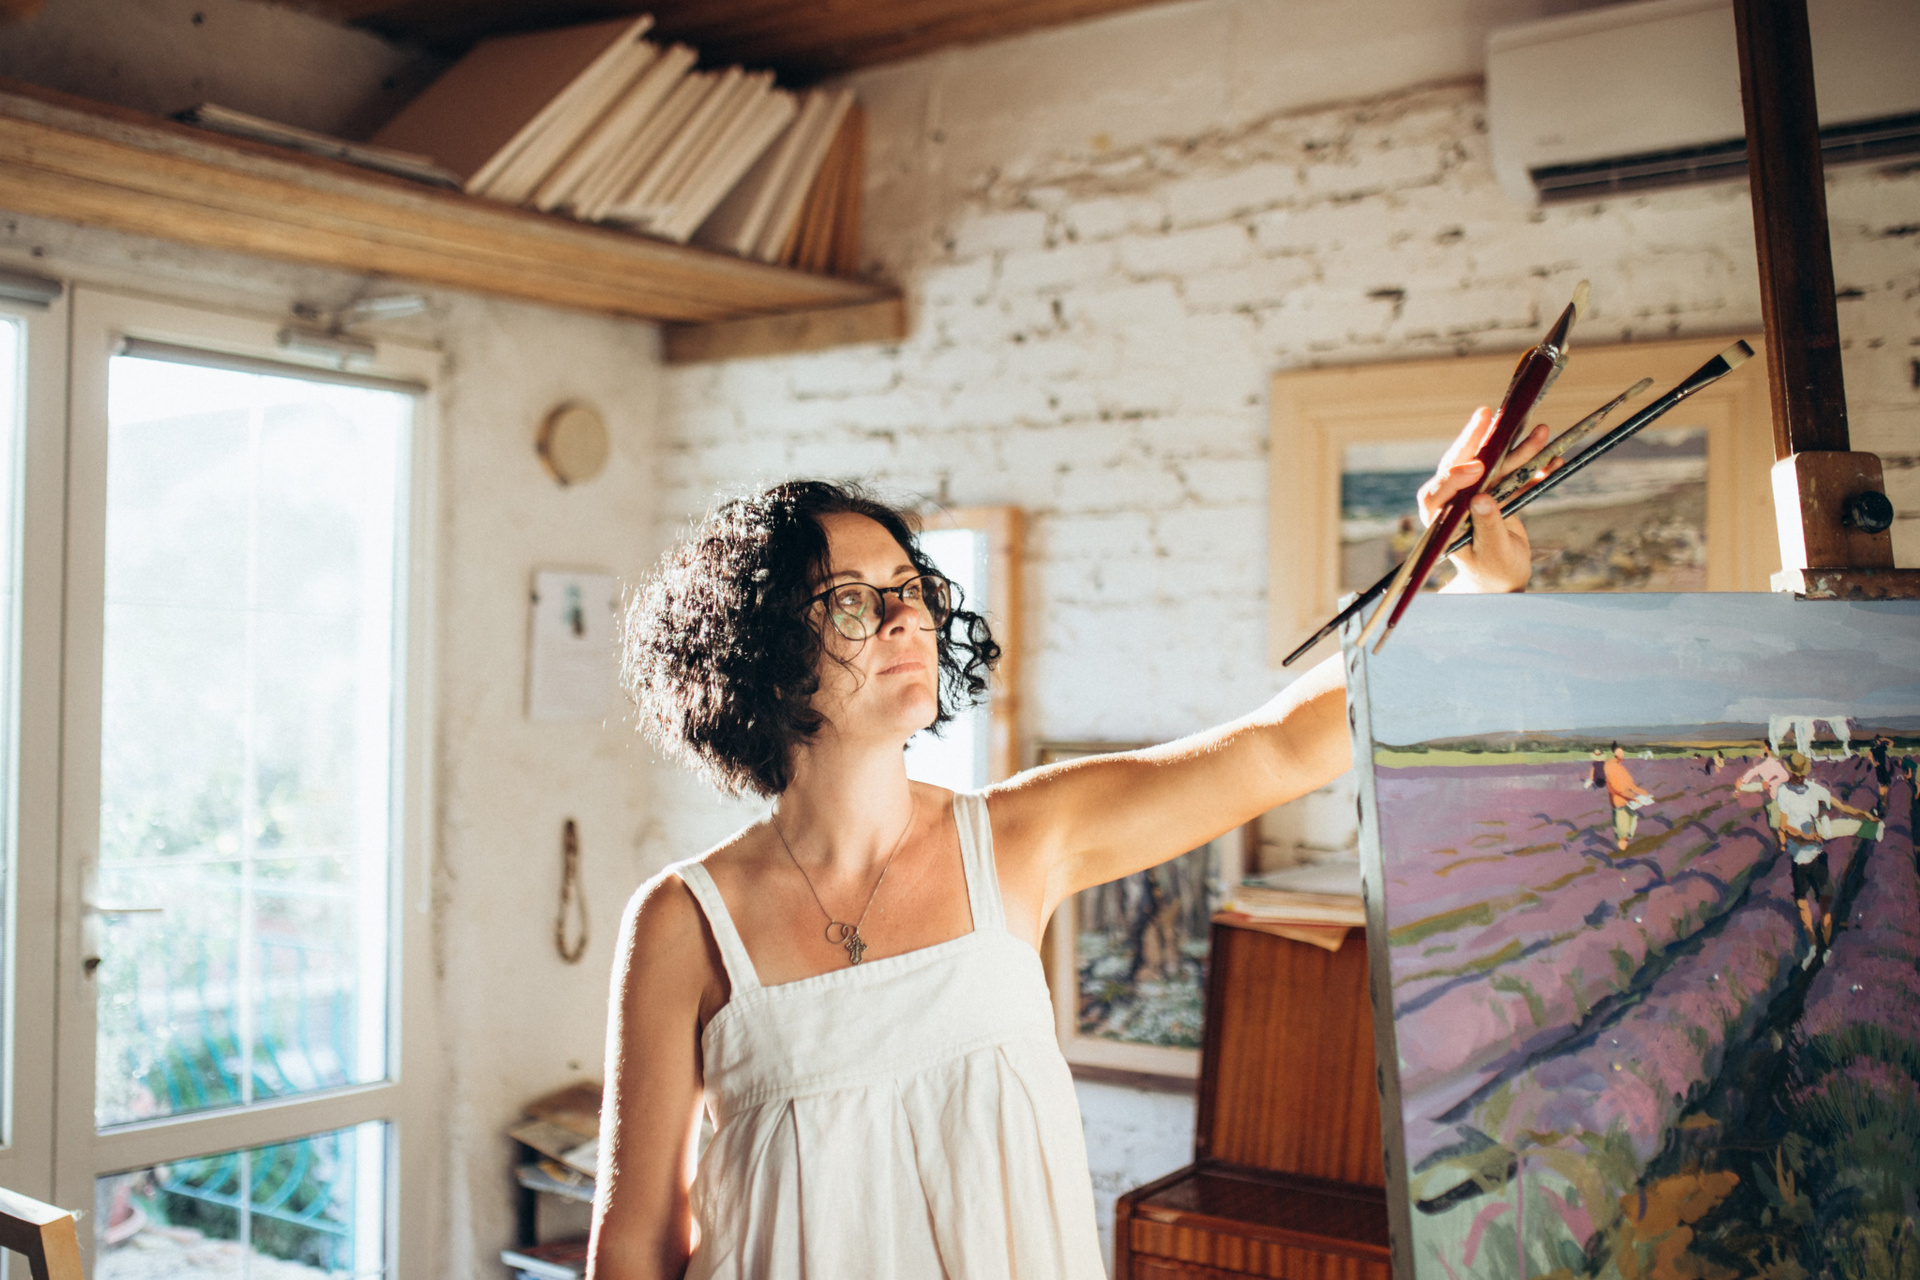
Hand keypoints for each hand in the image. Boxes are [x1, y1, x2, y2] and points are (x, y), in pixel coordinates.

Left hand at [1417, 407, 1554, 594]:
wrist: (1501, 579)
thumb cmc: (1491, 572)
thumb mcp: (1491, 553)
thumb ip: (1487, 527)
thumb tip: (1481, 500)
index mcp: (1440, 518)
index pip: (1438, 491)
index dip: (1454, 475)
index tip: (1475, 466)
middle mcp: (1453, 500)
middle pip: (1463, 464)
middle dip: (1479, 439)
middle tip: (1486, 414)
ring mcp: (1474, 493)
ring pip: (1494, 465)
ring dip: (1518, 448)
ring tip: (1542, 431)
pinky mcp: (1495, 491)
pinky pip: (1514, 475)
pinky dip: (1533, 466)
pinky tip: (1553, 457)